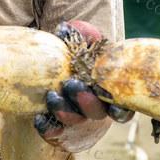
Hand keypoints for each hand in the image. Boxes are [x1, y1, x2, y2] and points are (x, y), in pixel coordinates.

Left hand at [33, 20, 133, 140]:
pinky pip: (53, 130)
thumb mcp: (78, 44)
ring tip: (52, 97)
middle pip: (96, 112)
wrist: (52, 72)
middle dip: (86, 102)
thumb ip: (78, 35)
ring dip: (66, 112)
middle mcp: (94, 107)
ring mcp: (76, 118)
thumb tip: (66, 28)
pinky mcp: (56, 125)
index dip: (120, 109)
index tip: (114, 107)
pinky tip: (38, 118)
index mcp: (106, 90)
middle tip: (71, 86)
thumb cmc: (72, 57)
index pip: (121, 105)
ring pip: (75, 122)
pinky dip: (47, 127)